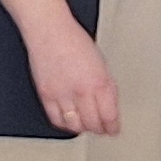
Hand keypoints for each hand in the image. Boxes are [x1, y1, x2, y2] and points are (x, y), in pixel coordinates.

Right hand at [23, 18, 121, 135]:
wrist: (49, 31)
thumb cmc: (74, 41)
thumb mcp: (101, 63)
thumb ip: (106, 86)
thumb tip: (111, 105)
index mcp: (99, 81)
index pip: (109, 115)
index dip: (113, 127)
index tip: (114, 129)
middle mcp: (81, 90)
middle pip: (93, 123)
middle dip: (99, 129)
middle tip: (101, 129)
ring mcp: (62, 94)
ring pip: (75, 125)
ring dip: (82, 128)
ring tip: (86, 125)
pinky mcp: (46, 95)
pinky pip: (57, 119)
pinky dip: (65, 123)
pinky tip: (69, 120)